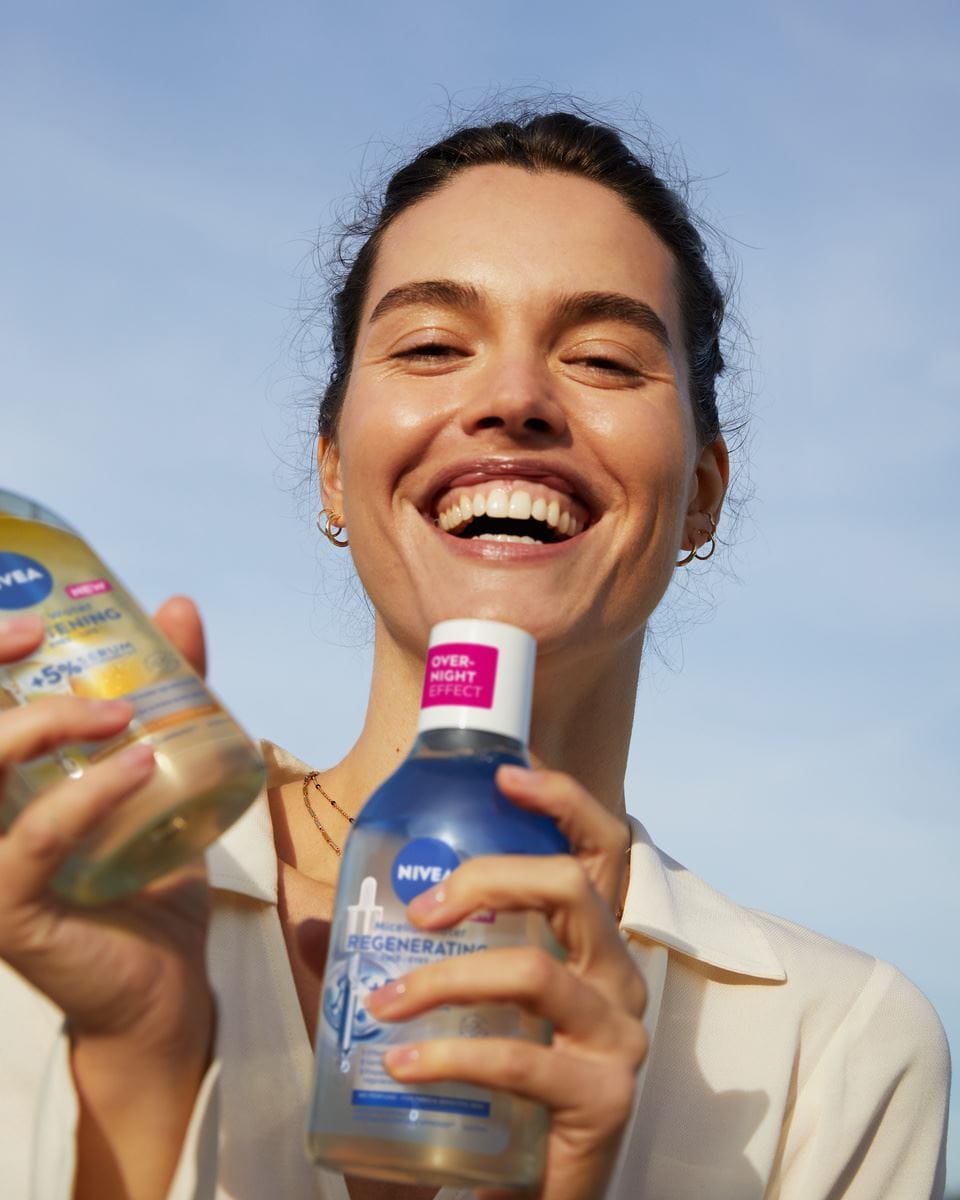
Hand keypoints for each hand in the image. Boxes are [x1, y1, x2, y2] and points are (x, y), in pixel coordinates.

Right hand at [0, 597, 212, 1197]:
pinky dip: (87, 795)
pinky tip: (139, 766)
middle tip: (47, 637)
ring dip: (41, 727)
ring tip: (118, 713)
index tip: (32, 621)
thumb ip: (168, 694)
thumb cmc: (148, 873)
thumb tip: (178, 606)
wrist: (162, 981)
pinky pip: (36, 838)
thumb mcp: (161, 768)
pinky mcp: (9, 909)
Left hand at [364, 765, 645, 1199]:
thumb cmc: (496, 1084)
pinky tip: (400, 1064)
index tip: (505, 775)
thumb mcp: (459, 1008)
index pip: (603, 847)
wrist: (530, 1195)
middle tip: (420, 910)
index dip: (564, 799)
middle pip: (571, 885)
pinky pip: (520, 1062)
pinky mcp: (603, 1099)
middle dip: (486, 879)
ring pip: (534, 971)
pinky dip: (450, 1055)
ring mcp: (618, 1037)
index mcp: (590, 941)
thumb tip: (310, 926)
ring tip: (382, 1004)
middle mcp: (618, 976)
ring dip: (445, 980)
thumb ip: (394, 962)